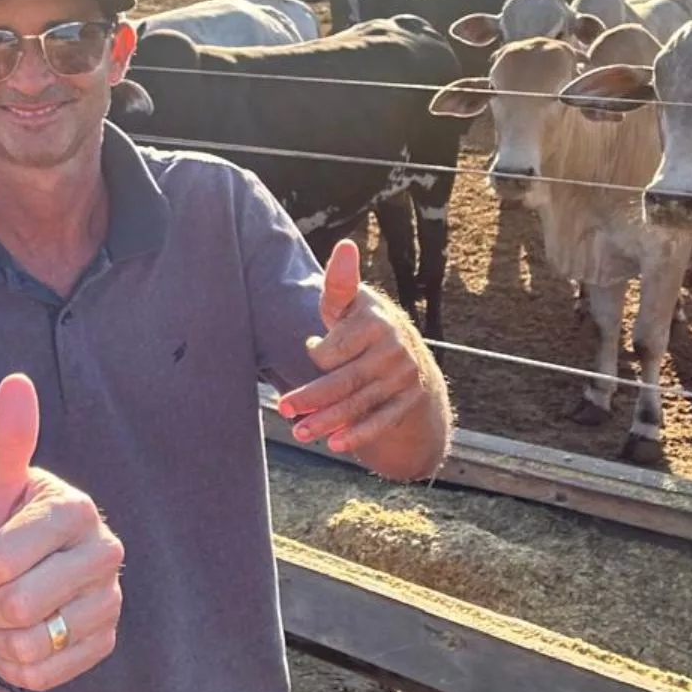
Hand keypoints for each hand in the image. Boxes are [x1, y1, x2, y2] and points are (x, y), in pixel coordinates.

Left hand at [0, 374, 124, 691]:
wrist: (22, 567)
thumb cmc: (4, 521)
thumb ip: (8, 438)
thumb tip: (16, 382)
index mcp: (76, 511)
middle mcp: (105, 554)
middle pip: (14, 607)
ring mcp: (111, 600)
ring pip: (29, 645)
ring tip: (2, 616)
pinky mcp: (106, 639)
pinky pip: (46, 674)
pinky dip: (17, 666)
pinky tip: (18, 641)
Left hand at [276, 239, 436, 456]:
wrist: (409, 352)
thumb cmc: (363, 324)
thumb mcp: (350, 303)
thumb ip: (340, 282)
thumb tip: (345, 245)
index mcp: (376, 322)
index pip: (336, 348)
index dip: (317, 352)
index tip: (309, 347)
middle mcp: (394, 350)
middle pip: (345, 380)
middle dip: (312, 397)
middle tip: (283, 408)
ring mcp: (403, 378)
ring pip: (359, 404)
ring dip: (328, 422)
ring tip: (300, 433)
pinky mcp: (407, 401)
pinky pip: (381, 421)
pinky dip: (359, 435)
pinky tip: (336, 445)